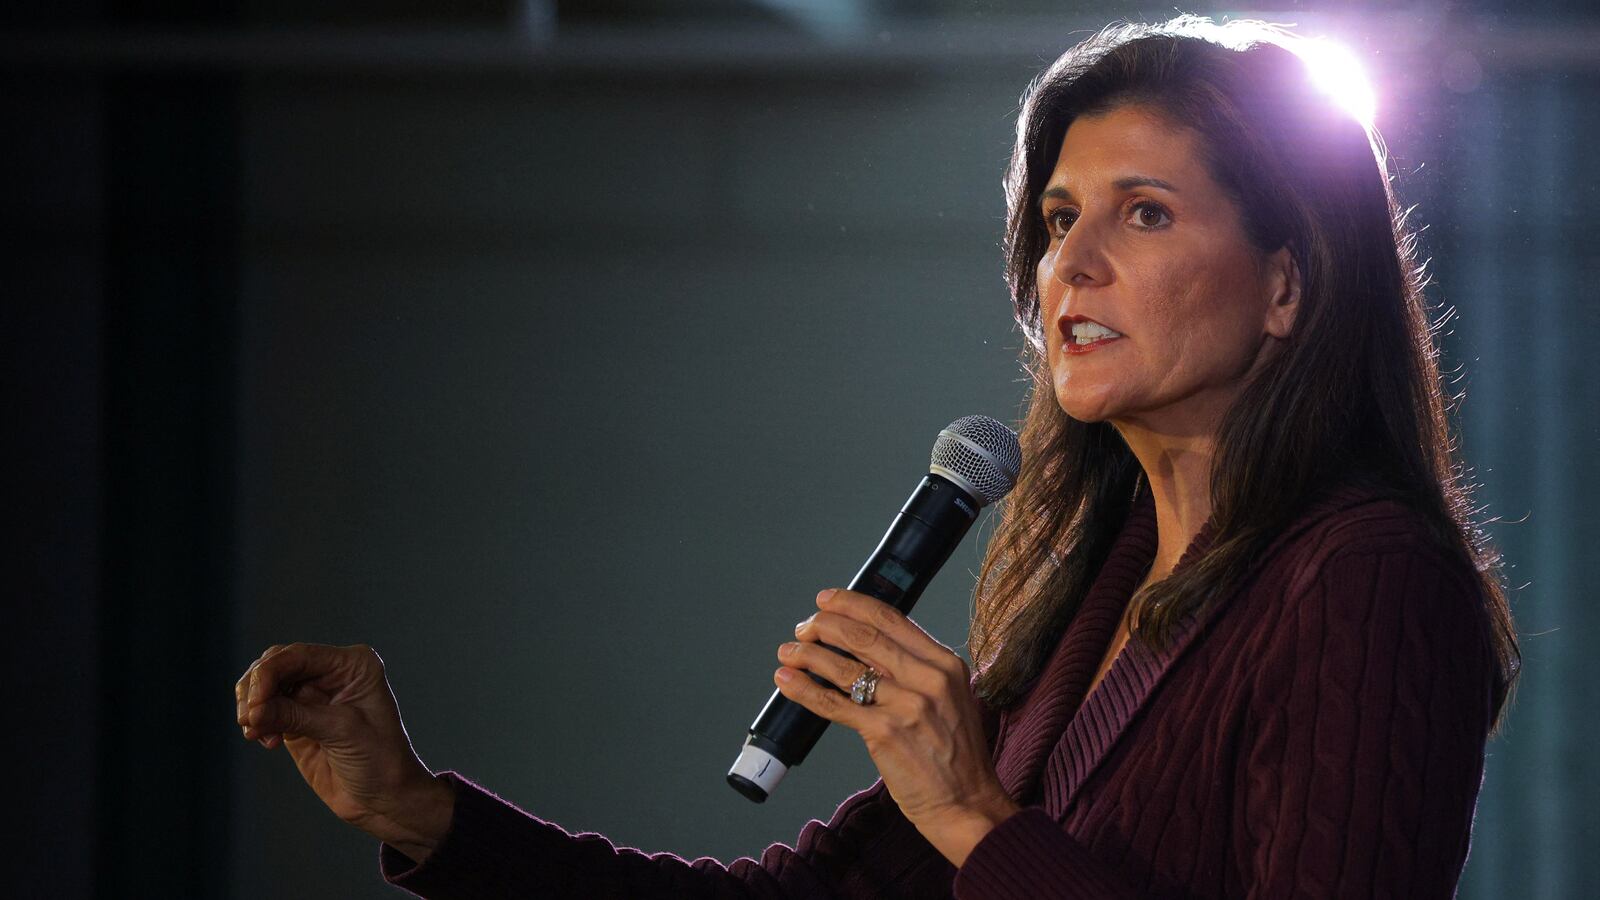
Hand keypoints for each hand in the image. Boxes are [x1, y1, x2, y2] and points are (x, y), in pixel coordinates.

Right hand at [234, 642, 455, 861]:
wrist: (385, 799)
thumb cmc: (380, 760)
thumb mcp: (340, 731)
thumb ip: (295, 716)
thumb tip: (252, 711)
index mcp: (353, 665)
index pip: (299, 655)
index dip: (269, 674)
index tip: (254, 703)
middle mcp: (332, 674)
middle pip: (276, 665)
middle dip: (256, 689)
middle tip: (248, 719)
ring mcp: (313, 696)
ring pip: (266, 687)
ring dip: (253, 707)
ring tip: (254, 732)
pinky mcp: (298, 720)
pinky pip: (265, 712)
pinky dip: (257, 722)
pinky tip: (265, 740)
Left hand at [775, 589, 1020, 866]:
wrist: (967, 802)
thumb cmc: (956, 754)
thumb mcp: (950, 697)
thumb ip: (917, 669)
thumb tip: (868, 645)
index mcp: (945, 663)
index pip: (891, 618)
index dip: (851, 604)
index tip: (826, 600)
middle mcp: (928, 678)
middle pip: (863, 636)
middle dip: (824, 626)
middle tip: (803, 628)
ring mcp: (906, 705)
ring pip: (844, 667)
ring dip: (808, 654)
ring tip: (788, 652)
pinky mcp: (883, 733)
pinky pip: (834, 704)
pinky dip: (805, 689)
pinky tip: (787, 680)